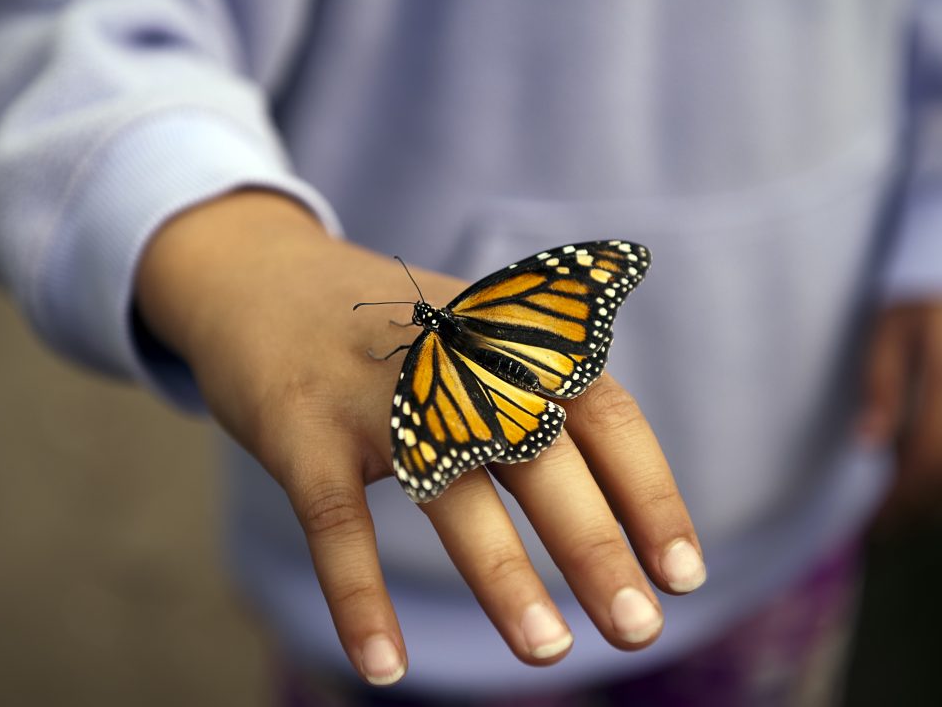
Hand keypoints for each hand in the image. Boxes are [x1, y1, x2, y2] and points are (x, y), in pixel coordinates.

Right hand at [135, 190, 703, 685]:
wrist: (259, 274)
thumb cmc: (388, 337)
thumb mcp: (472, 338)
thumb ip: (536, 404)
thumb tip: (615, 521)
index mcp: (506, 339)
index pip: (603, 413)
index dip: (649, 494)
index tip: (681, 574)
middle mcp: (452, 361)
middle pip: (540, 457)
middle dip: (595, 547)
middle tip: (639, 630)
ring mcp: (375, 396)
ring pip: (450, 491)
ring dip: (504, 577)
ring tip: (549, 653)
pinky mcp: (300, 429)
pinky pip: (337, 522)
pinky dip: (360, 596)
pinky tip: (384, 668)